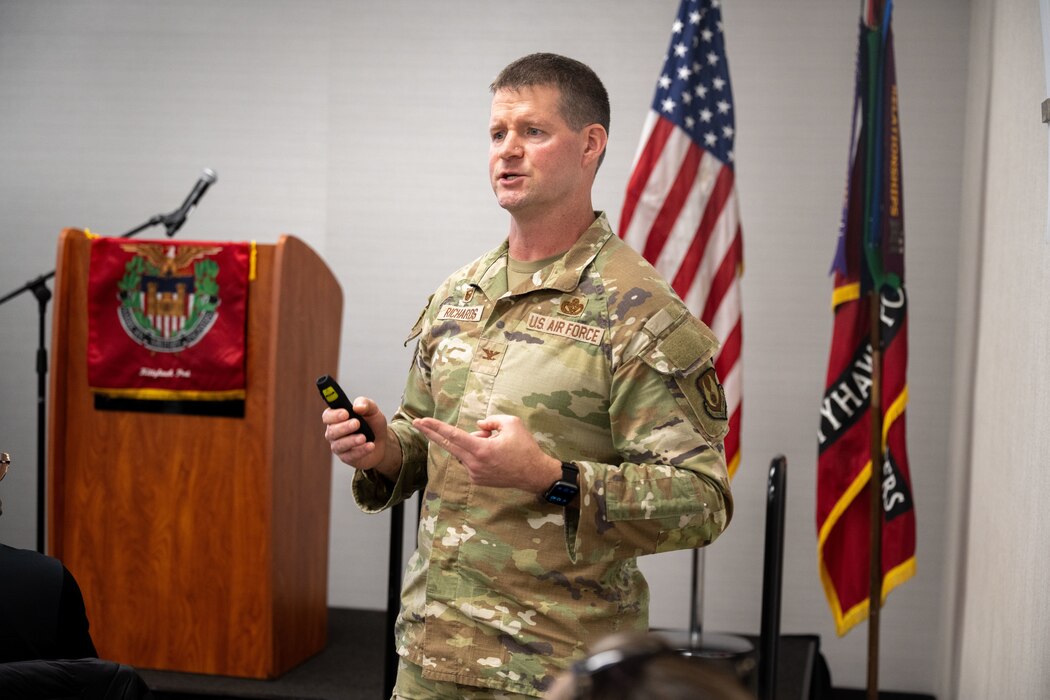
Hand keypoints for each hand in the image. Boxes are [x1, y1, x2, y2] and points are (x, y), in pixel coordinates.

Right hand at [322, 397, 397, 477]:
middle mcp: (334, 432)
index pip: (327, 416)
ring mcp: (339, 446)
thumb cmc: (373, 424)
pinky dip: (361, 451)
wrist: (382, 442)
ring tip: (364, 437)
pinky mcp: (347, 458)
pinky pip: (350, 456)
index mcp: (336, 418)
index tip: (346, 413)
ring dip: (351, 440)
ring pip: (339, 445)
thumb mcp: (373, 411)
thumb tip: (357, 407)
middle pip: (332, 431)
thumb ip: (365, 404)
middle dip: (344, 427)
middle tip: (357, 423)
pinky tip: (370, 446)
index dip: (334, 415)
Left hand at [412, 414, 560, 492]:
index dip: (436, 427)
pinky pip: (470, 461)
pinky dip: (477, 454)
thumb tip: (478, 426)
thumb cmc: (525, 447)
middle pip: (448, 445)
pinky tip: (496, 455)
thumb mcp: (512, 424)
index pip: (453, 435)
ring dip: (472, 443)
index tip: (422, 421)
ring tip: (496, 444)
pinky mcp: (477, 480)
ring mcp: (475, 474)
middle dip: (431, 433)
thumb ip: (491, 421)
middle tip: (417, 423)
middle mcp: (474, 463)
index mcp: (481, 449)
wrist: (534, 474)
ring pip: (464, 452)